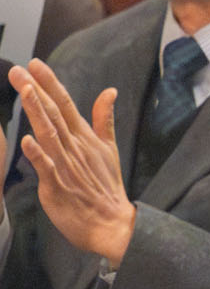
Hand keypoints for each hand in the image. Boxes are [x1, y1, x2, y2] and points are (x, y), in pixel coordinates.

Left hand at [10, 61, 133, 264]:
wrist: (112, 224)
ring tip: (24, 91)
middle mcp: (75, 147)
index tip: (35, 63)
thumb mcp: (109, 149)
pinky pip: (47, 168)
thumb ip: (104, 119)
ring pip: (49, 134)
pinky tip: (27, 140)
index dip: (50, 83)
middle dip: (36, 90)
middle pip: (54, 114)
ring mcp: (66, 166)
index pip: (66, 104)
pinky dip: (38, 154)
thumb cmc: (106, 188)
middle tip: (19, 70)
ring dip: (37, 113)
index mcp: (85, 138)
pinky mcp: (58, 186)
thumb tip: (110, 91)